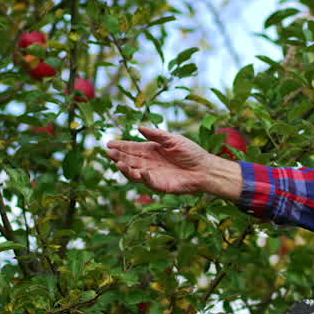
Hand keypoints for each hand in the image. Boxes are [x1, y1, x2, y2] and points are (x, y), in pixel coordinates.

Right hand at [106, 126, 234, 196]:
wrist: (205, 168)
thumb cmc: (191, 153)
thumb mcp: (173, 140)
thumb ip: (157, 135)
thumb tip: (139, 127)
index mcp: (151, 150)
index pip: (132, 148)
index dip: (120, 146)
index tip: (109, 143)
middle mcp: (149, 163)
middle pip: (129, 160)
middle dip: (118, 156)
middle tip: (109, 152)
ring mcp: (153, 175)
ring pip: (134, 173)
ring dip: (125, 169)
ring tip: (118, 162)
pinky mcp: (159, 186)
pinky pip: (148, 182)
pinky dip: (143, 177)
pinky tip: (141, 171)